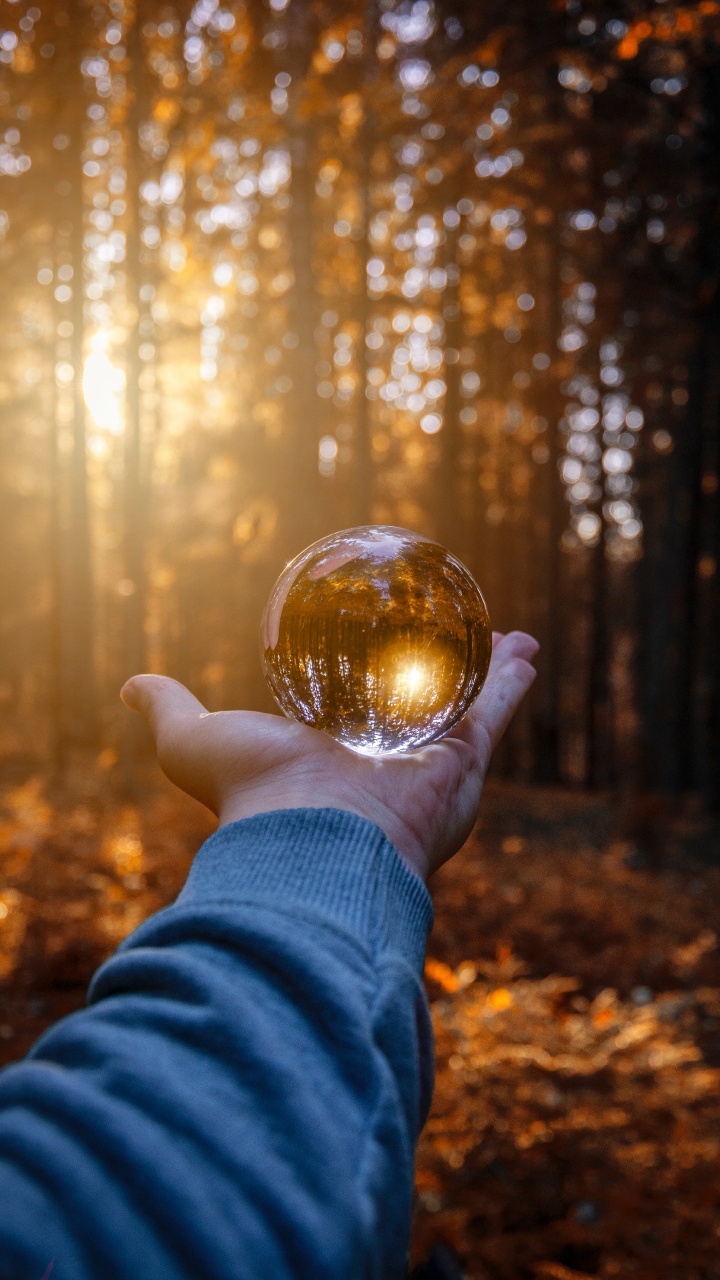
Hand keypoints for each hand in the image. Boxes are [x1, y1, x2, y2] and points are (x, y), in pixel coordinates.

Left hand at [121, 631, 537, 882]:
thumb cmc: (253, 798)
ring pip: (468, 707)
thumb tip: (131, 685)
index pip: (361, 716)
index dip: (374, 689)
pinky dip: (510, 680)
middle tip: (458, 648)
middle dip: (446, 683)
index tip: (378, 662)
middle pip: (427, 711)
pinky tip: (524, 650)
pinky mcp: (464, 760)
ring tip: (508, 643)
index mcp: (336, 766)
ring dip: (489, 674)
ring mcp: (431, 766)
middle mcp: (390, 769)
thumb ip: (171, 712)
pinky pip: (494, 710)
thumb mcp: (197, 744)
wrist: (310, 840)